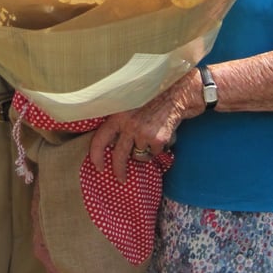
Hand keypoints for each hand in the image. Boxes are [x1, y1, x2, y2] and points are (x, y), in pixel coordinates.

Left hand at [89, 68, 200, 182]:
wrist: (177, 93)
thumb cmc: (153, 99)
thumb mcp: (130, 105)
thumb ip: (120, 121)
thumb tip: (110, 144)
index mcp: (117, 115)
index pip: (100, 139)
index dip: (96, 155)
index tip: (99, 167)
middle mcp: (128, 124)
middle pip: (119, 155)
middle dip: (119, 170)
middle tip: (121, 179)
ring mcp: (143, 132)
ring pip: (139, 155)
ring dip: (145, 151)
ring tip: (151, 135)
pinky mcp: (157, 139)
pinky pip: (155, 153)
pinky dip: (159, 148)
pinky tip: (163, 134)